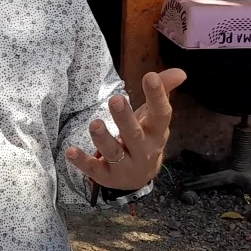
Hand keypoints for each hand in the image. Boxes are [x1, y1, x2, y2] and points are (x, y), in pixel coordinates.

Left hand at [65, 69, 186, 190]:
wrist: (141, 178)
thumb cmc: (146, 137)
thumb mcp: (154, 117)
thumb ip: (163, 91)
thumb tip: (181, 72)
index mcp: (156, 133)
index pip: (161, 115)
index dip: (157, 96)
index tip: (150, 76)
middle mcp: (143, 151)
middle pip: (134, 135)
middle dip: (125, 119)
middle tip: (116, 99)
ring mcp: (125, 166)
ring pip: (114, 153)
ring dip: (103, 139)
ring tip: (95, 124)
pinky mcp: (107, 176)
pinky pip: (94, 169)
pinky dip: (82, 161)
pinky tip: (70, 151)